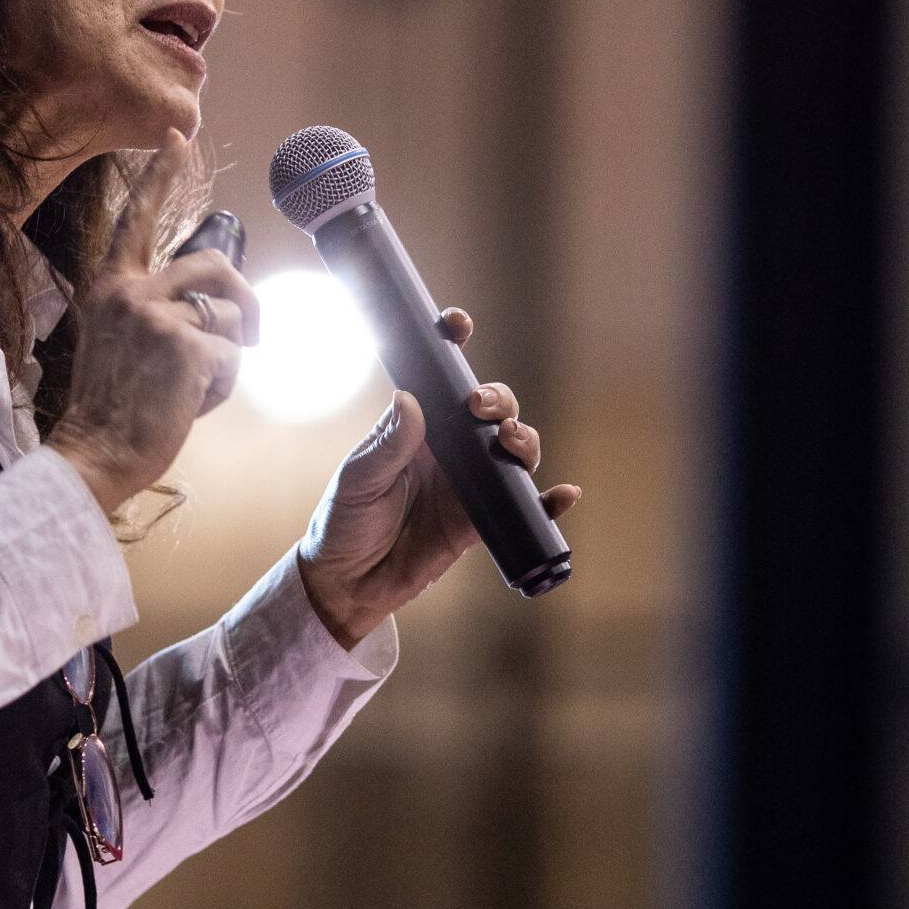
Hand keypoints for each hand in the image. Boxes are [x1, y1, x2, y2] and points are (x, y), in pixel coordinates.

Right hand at [47, 131, 261, 515]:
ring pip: (232, 316)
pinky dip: (225, 383)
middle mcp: (132, 291)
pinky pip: (235, 355)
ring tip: (200, 384)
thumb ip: (152, 309)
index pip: (139, 217)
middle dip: (246, 299)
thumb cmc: (111, 406)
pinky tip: (194, 402)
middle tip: (254, 333)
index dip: (161, 174)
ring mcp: (159, 316)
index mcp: (109, 286)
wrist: (95, 453)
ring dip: (231, 352)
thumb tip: (213, 305)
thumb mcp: (115, 339)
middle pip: (216, 264)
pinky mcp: (187, 347)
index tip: (178, 136)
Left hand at [295, 308, 581, 648]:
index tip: (457, 324)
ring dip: (524, 440)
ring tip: (512, 444)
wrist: (350, 583)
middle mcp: (449, 449)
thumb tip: (410, 399)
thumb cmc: (345, 523)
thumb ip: (387, 445)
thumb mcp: (359, 480)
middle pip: (492, 410)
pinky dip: (549, 500)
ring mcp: (469, 483)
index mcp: (417, 428)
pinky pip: (524, 506)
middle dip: (498, 400)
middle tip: (482, 408)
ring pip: (513, 450)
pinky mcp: (480, 520)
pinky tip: (563, 496)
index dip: (452, 344)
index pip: (440, 377)